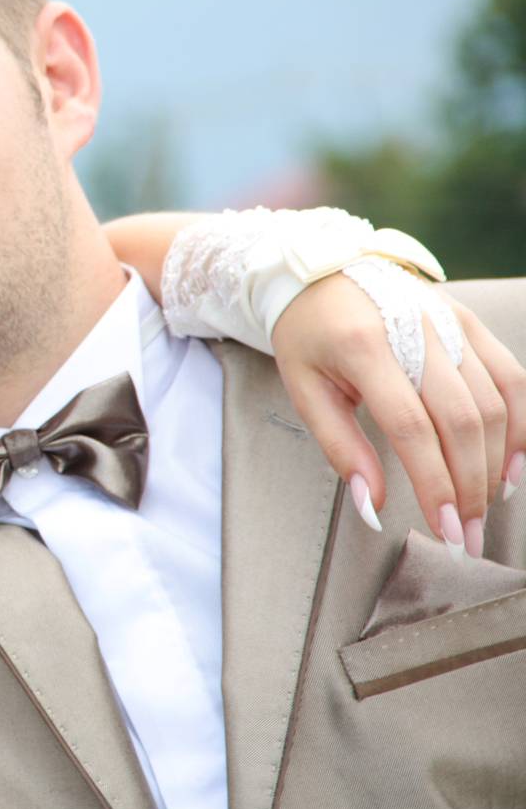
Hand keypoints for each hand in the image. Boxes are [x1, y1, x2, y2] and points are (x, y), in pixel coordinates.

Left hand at [273, 275, 525, 549]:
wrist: (321, 270)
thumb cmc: (308, 337)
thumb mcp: (303, 390)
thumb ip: (340, 448)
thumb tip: (373, 508)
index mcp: (365, 347)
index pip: (411, 428)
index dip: (434, 484)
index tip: (444, 531)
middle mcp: (416, 331)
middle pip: (462, 420)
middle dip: (471, 486)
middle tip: (467, 537)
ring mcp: (449, 322)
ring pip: (494, 402)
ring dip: (498, 463)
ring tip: (486, 508)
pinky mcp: (469, 321)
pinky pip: (510, 377)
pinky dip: (520, 424)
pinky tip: (513, 465)